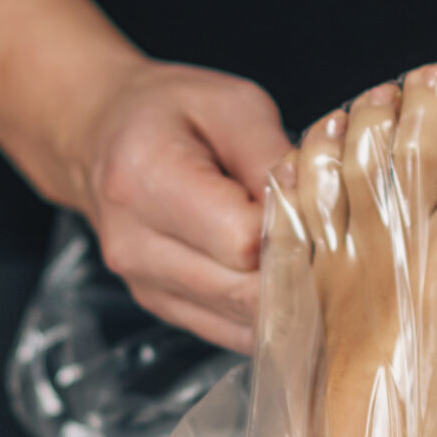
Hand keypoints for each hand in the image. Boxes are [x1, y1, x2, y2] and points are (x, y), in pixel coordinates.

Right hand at [60, 59, 292, 350]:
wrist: (102, 136)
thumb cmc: (170, 112)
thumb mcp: (231, 104)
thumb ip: (272, 156)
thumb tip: (314, 205)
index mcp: (145, 178)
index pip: (242, 240)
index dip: (294, 228)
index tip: (318, 205)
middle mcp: (135, 244)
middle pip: (244, 292)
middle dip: (300, 270)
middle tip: (334, 240)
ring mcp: (145, 284)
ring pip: (244, 321)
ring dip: (290, 297)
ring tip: (312, 255)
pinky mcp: (162, 306)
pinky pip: (232, 332)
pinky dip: (269, 314)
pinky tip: (288, 280)